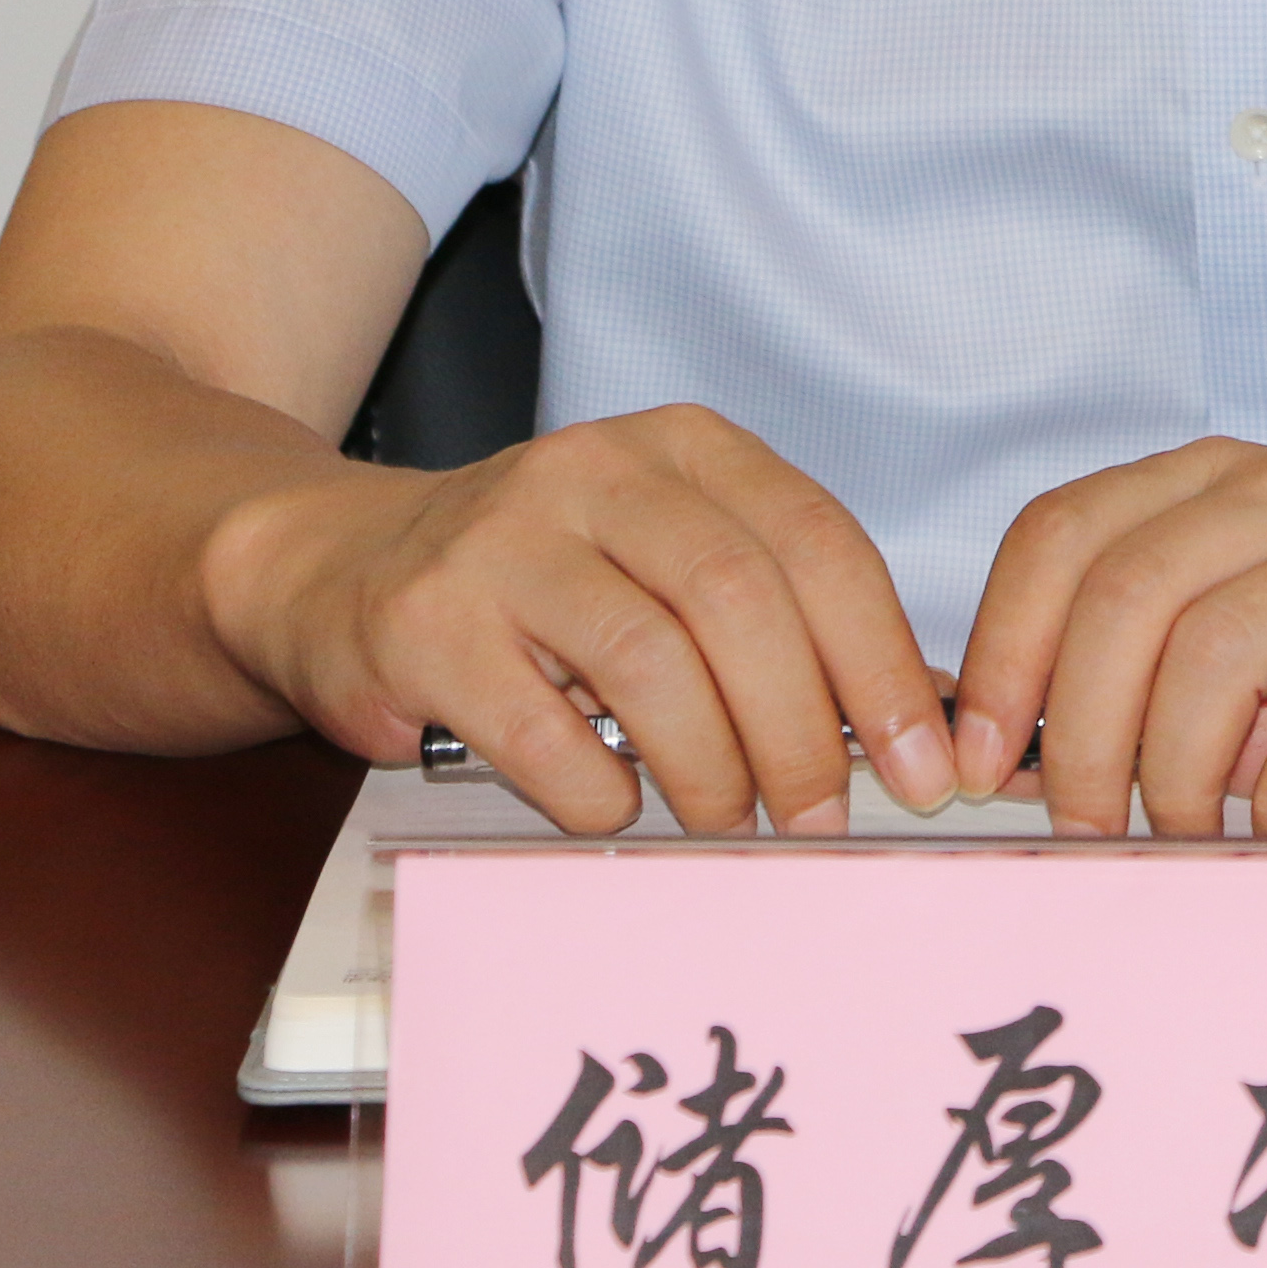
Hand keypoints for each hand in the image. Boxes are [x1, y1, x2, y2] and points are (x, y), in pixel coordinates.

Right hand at [204, 403, 956, 836]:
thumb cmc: (541, 585)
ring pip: (651, 662)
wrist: (340, 568)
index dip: (882, 664)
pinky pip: (543, 732)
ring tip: (725, 820)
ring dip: (709, 770)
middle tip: (821, 818)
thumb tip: (926, 723)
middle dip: (803, 731)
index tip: (925, 769)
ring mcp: (503, 540)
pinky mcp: (427, 624)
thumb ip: (782, 618)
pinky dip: (599, 793)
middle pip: (741, 601)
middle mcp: (595, 469)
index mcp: (682, 447)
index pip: (817, 543)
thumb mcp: (667, 559)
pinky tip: (613, 808)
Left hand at [947, 440, 1266, 837]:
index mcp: (1215, 483)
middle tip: (1084, 829)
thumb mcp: (1246, 650)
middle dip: (1078, 732)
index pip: (1061, 534)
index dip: (1002, 652)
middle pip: (1124, 593)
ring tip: (1186, 836)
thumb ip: (1141, 674)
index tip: (978, 763)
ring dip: (1176, 772)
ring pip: (1213, 649)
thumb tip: (1002, 762)